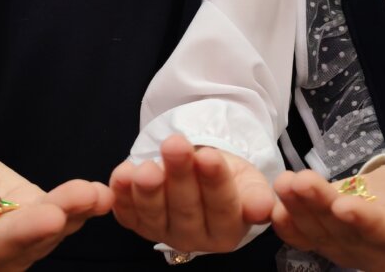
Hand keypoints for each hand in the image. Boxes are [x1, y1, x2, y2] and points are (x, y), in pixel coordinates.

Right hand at [0, 144, 111, 270]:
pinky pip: (55, 214)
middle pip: (26, 244)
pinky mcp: (28, 218)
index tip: (47, 215)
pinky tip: (100, 194)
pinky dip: (78, 204)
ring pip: (47, 232)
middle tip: (84, 198)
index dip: (20, 233)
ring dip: (74, 212)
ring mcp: (12, 242)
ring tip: (96, 193)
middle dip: (55, 221)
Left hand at [109, 134, 273, 253]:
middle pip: (186, 208)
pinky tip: (122, 174)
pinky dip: (121, 194)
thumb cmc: (228, 176)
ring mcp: (163, 232)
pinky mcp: (138, 224)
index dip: (215, 181)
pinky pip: (127, 213)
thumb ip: (256, 195)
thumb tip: (262, 208)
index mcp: (227, 230)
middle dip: (179, 175)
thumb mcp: (249, 180)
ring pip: (154, 214)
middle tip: (175, 146)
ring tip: (147, 166)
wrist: (201, 171)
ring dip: (148, 190)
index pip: (222, 207)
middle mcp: (195, 238)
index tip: (210, 155)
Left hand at [271, 158, 384, 271]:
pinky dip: (289, 223)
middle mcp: (378, 252)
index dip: (366, 221)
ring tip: (283, 183)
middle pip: (346, 231)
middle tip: (299, 182)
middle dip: (319, 208)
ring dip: (299, 209)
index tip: (344, 205)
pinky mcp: (329, 240)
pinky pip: (307, 236)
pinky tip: (275, 205)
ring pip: (321, 231)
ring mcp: (350, 248)